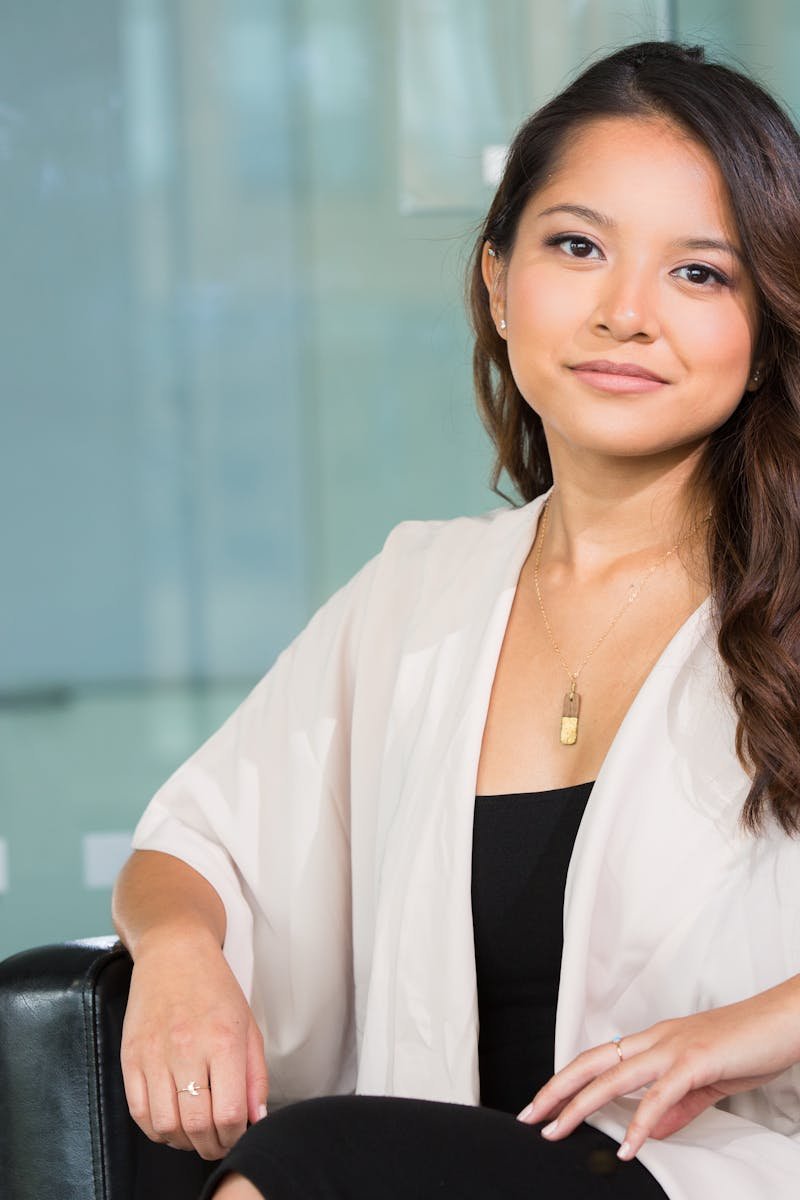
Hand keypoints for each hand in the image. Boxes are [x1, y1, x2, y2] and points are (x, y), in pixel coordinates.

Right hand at [121, 933, 268, 1159]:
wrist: (173, 951)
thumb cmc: (214, 987)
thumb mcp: (248, 1025)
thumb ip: (255, 1076)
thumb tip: (256, 1119)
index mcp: (223, 1041)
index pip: (229, 1113)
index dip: (235, 1136)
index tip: (237, 1134)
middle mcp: (187, 1049)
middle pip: (197, 1126)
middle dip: (211, 1145)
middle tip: (217, 1142)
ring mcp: (154, 1054)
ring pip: (166, 1126)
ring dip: (184, 1141)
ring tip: (195, 1133)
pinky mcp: (130, 1057)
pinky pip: (139, 1112)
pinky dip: (156, 1129)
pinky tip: (171, 1121)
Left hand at [517, 976, 799, 1160]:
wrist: (786, 1019)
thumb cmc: (751, 1043)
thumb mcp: (708, 1081)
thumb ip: (679, 1105)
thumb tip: (653, 1130)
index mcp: (658, 1041)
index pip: (600, 1059)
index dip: (568, 1079)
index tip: (545, 1103)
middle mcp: (657, 1039)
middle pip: (592, 1062)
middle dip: (556, 1089)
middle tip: (530, 1115)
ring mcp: (673, 1048)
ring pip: (613, 1077)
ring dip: (580, 1105)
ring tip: (558, 1130)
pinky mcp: (695, 1062)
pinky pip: (659, 1095)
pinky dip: (640, 1123)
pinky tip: (627, 1146)